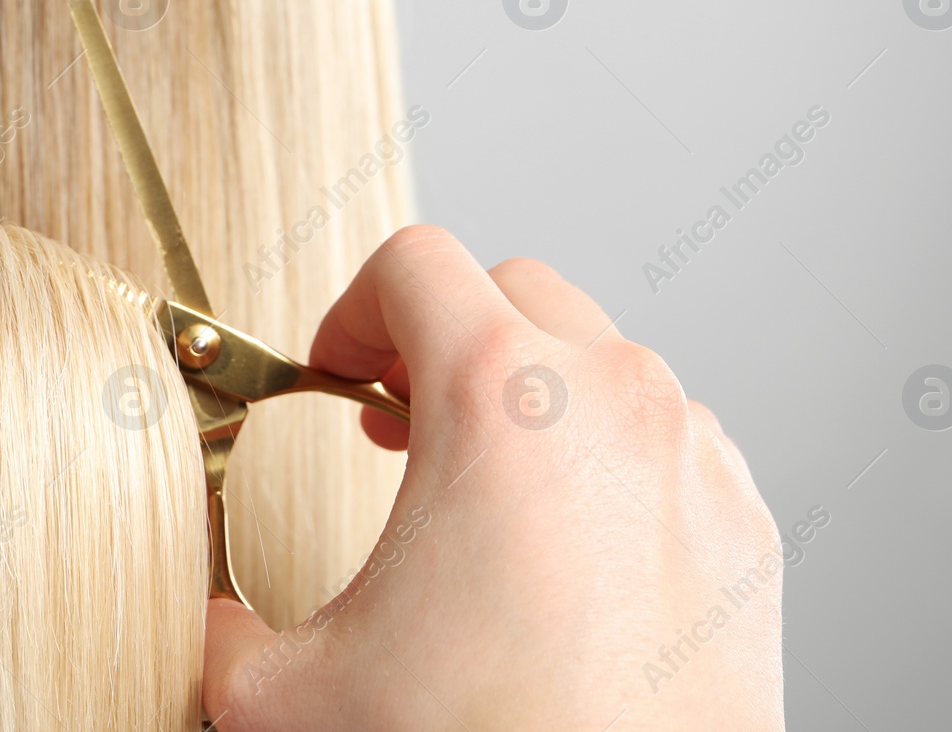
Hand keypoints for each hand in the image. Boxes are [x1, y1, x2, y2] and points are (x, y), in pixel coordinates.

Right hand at [203, 225, 783, 730]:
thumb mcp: (294, 694)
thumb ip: (223, 630)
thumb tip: (211, 623)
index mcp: (499, 396)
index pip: (412, 263)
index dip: (350, 308)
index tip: (335, 368)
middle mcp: (612, 396)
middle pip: (511, 289)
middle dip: (440, 338)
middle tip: (394, 415)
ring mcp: (691, 450)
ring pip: (598, 357)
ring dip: (530, 392)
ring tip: (483, 482)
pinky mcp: (740, 515)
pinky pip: (666, 435)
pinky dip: (609, 455)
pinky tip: (569, 540)